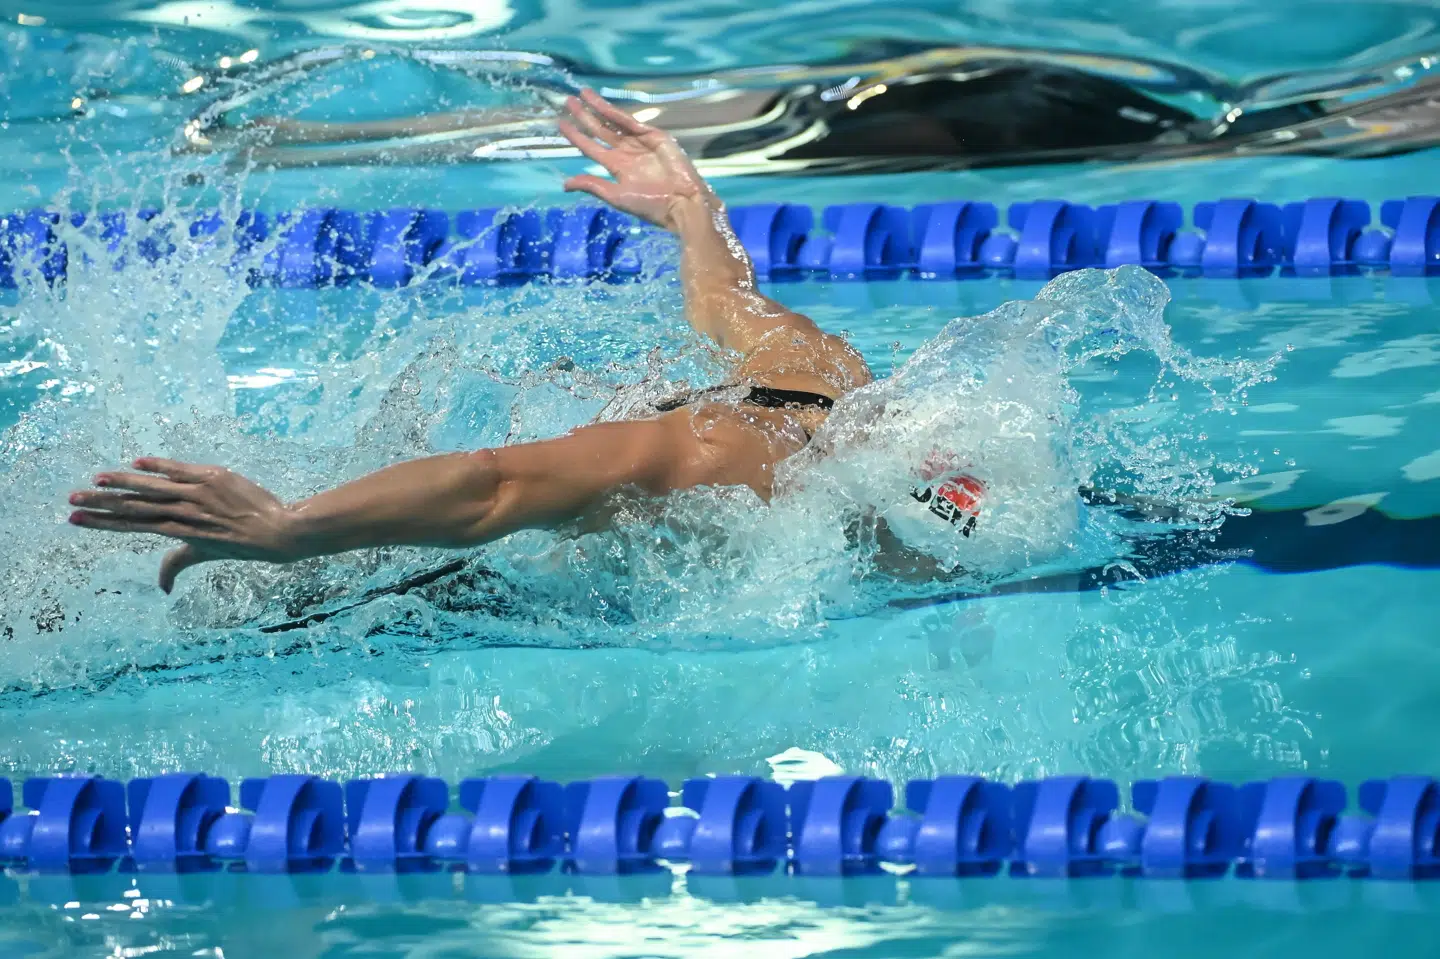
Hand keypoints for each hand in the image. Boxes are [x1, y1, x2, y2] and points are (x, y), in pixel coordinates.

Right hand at [68, 458, 298, 592]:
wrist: (277, 531)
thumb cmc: (240, 544)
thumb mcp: (205, 554)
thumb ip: (177, 564)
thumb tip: (162, 587)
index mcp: (176, 532)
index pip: (131, 526)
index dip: (103, 522)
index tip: (76, 519)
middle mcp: (183, 514)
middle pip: (134, 507)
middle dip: (101, 503)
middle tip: (72, 499)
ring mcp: (197, 495)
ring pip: (152, 488)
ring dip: (122, 483)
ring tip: (95, 480)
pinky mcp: (213, 478)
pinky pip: (181, 470)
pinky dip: (160, 466)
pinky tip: (137, 462)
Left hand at [557, 88, 713, 229]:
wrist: (682, 203)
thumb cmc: (651, 204)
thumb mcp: (616, 196)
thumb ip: (592, 186)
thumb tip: (565, 184)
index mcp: (617, 168)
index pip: (591, 148)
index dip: (576, 136)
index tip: (560, 124)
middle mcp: (626, 153)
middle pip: (600, 131)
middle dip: (584, 116)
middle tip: (568, 101)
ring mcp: (639, 142)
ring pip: (613, 122)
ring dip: (597, 108)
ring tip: (581, 95)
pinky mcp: (653, 135)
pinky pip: (629, 122)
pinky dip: (614, 112)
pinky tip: (599, 103)